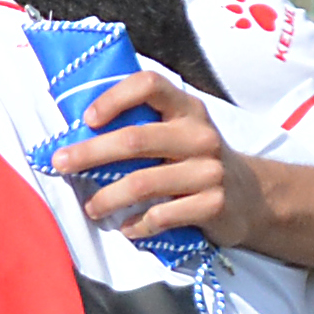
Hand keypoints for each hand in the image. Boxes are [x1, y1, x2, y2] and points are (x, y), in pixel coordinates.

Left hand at [50, 74, 262, 249]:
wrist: (252, 197)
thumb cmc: (196, 162)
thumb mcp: (180, 132)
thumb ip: (144, 125)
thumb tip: (79, 133)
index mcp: (186, 109)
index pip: (149, 86)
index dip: (115, 97)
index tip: (87, 119)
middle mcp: (199, 135)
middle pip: (135, 140)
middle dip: (90, 153)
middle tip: (60, 164)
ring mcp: (208, 171)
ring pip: (142, 183)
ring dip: (107, 198)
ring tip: (91, 207)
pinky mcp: (213, 205)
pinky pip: (161, 217)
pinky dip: (136, 226)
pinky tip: (127, 228)